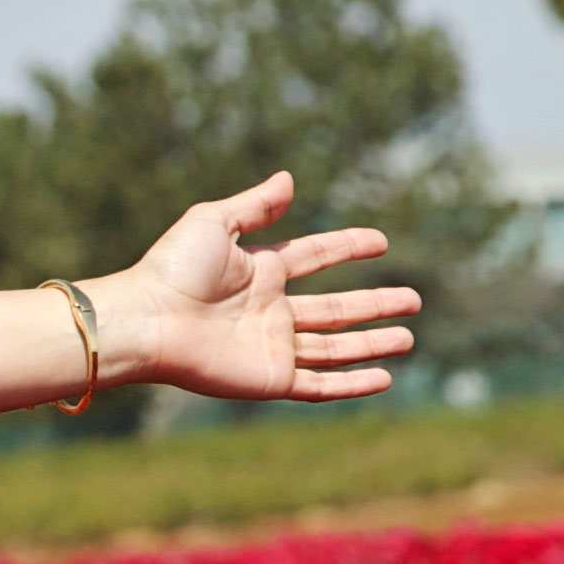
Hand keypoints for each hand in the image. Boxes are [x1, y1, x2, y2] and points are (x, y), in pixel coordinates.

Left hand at [104, 175, 423, 405]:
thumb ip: (255, 205)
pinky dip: (352, 383)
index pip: (315, 257)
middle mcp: (270, 310)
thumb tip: (289, 178)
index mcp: (260, 271)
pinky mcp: (270, 379)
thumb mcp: (214, 222)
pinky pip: (321, 384)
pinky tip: (384, 378)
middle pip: (335, 307)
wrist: (149, 321)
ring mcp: (272, 346)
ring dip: (373, 342)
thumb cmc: (173, 269)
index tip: (381, 241)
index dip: (347, 247)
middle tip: (414, 300)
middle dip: (374, 304)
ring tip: (409, 337)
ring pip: (335, 346)